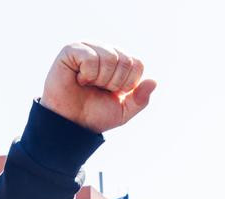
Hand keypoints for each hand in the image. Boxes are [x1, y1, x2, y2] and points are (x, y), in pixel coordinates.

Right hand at [41, 42, 155, 133]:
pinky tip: (78, 79)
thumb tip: (154, 81)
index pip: (137, 64)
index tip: (113, 93)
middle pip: (125, 60)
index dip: (128, 84)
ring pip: (110, 57)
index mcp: (120, 62)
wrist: (70, 124)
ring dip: (100, 79)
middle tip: (99, 89)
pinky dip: (87, 74)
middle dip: (114, 83)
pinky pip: (91, 57)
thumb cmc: (95, 115)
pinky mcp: (72, 49)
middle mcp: (106, 51)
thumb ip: (141, 99)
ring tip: (88, 84)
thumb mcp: (123, 111)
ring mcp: (89, 48)